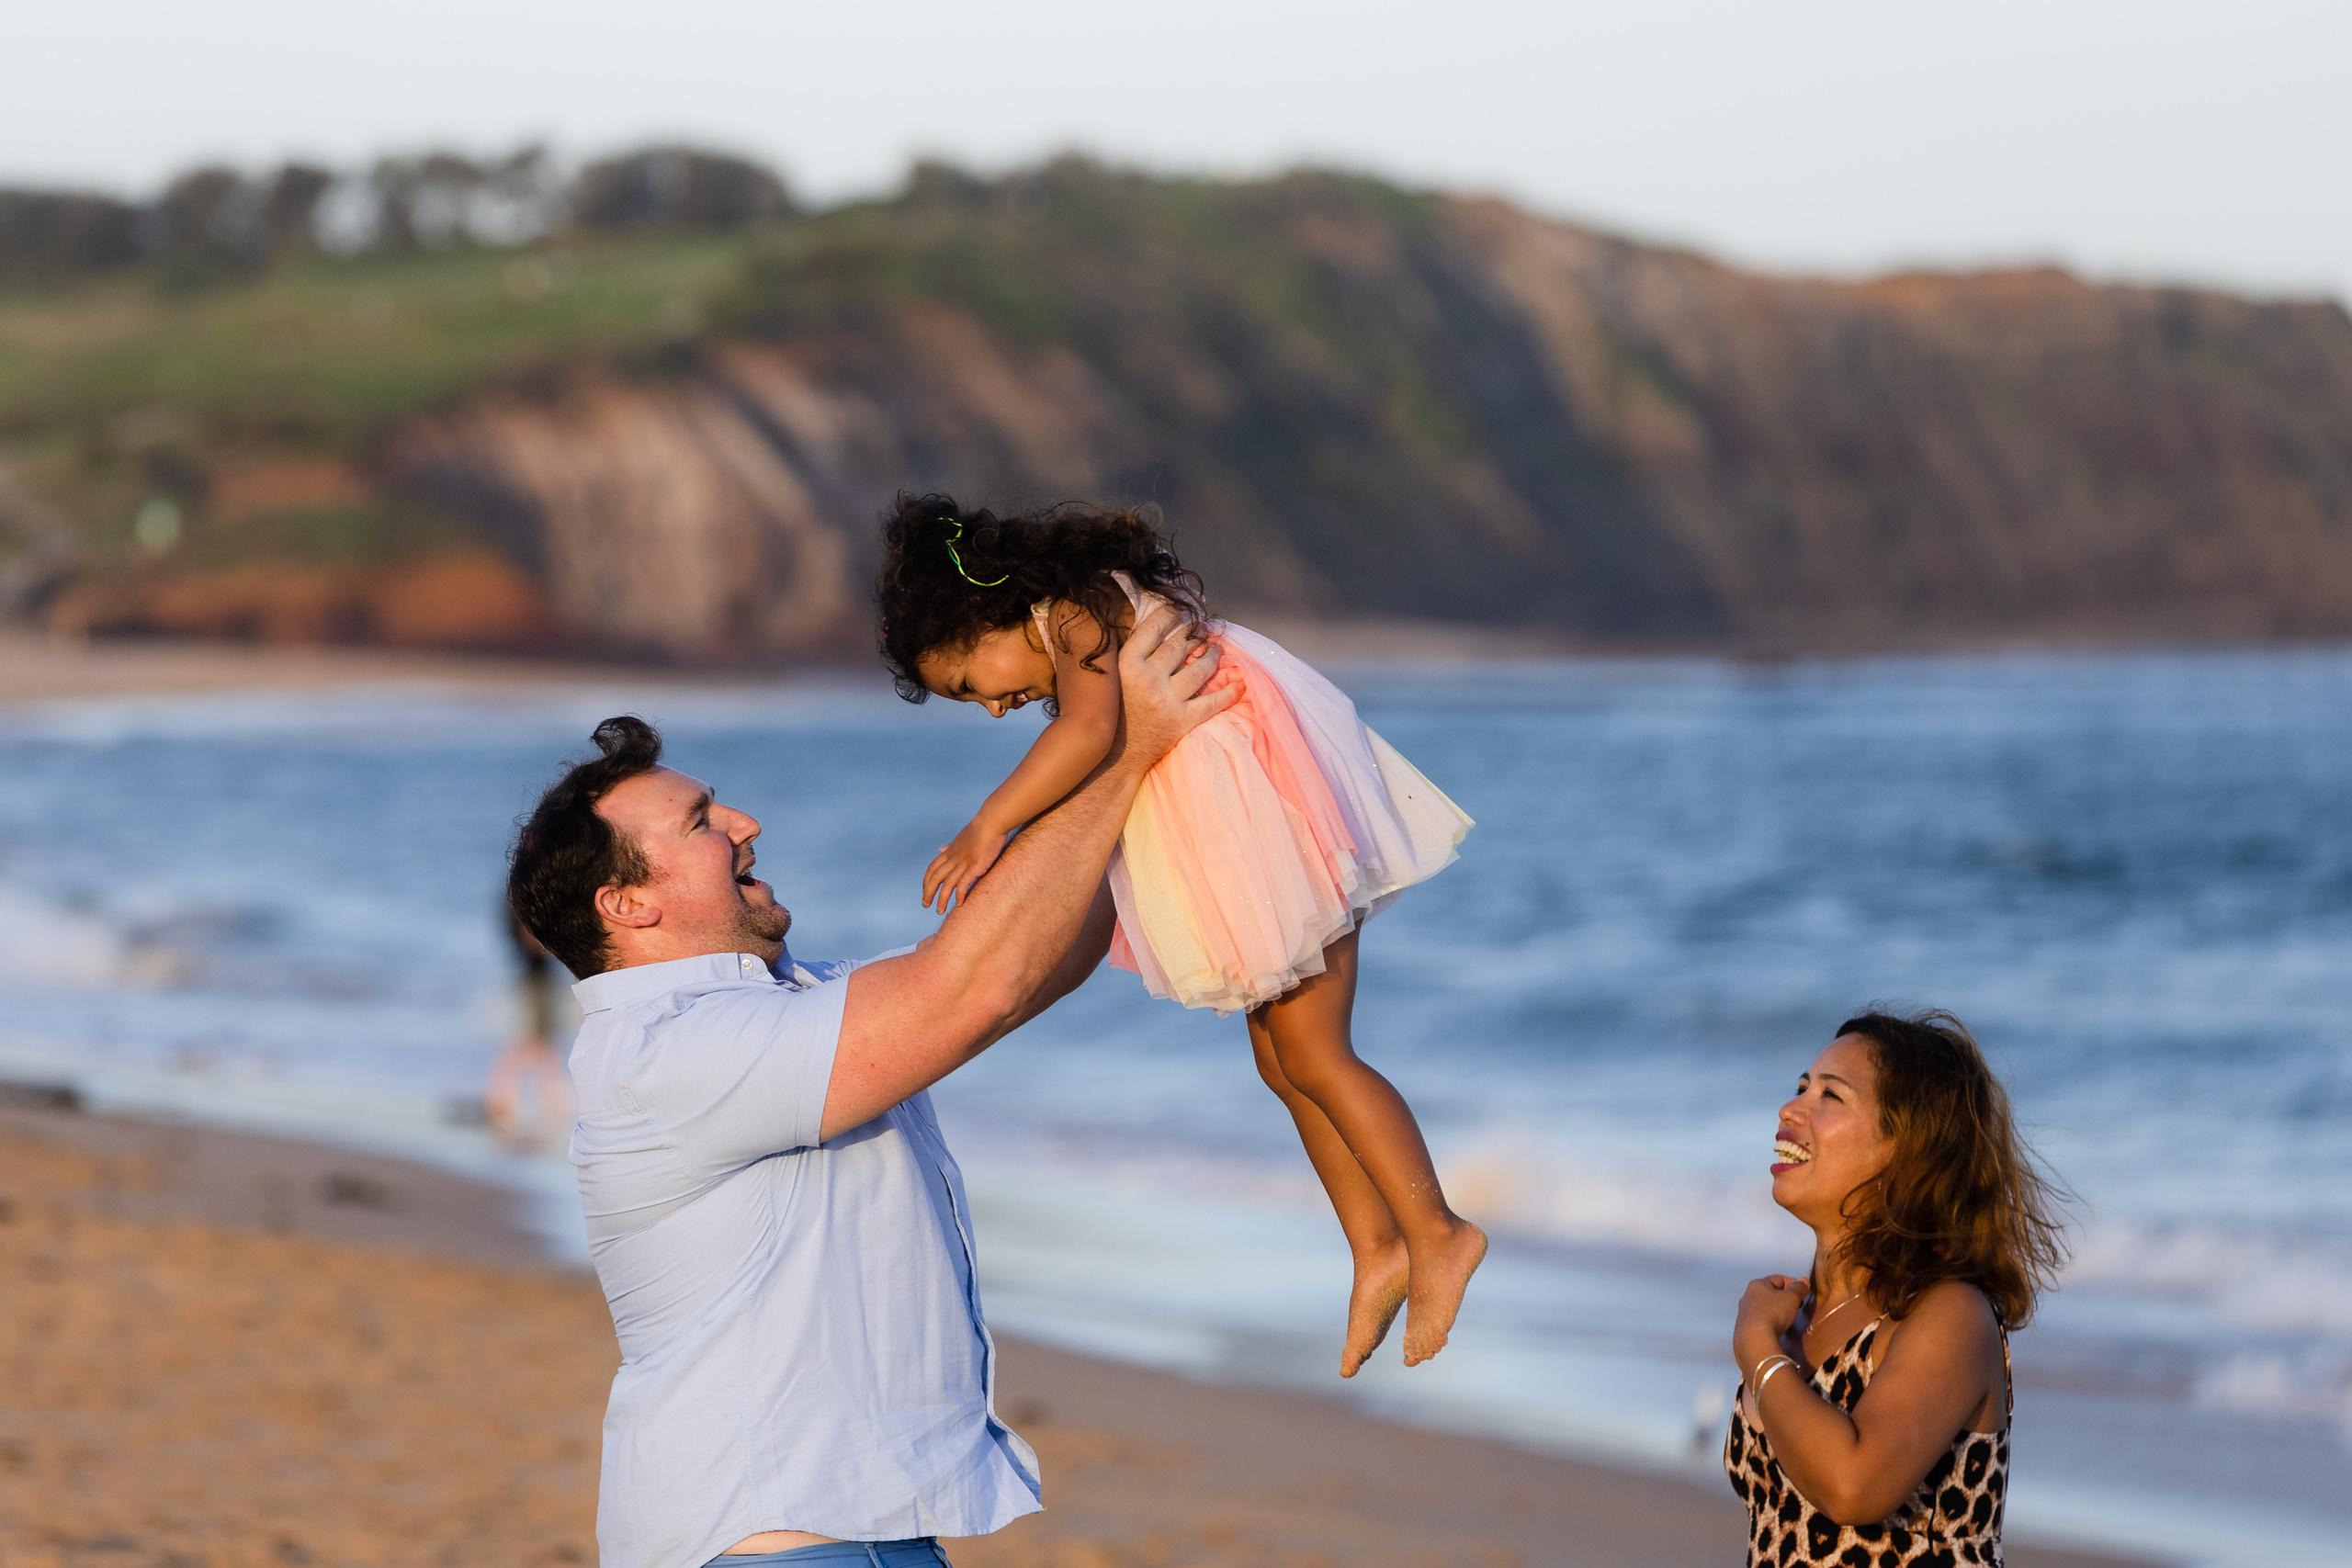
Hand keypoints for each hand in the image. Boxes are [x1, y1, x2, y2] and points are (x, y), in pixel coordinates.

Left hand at [923, 820, 1008, 913]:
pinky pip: (963, 883)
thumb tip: (940, 849)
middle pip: (935, 878)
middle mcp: (953, 858)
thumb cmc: (980, 829)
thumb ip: (950, 846)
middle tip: (925, 905)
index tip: (924, 890)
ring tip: (939, 910)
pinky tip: (958, 903)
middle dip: (928, 892)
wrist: (991, 822)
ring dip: (941, 898)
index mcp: (950, 851)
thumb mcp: (960, 838)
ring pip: (947, 883)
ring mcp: (963, 863)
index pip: (932, 868)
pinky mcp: (975, 866)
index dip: (926, 880)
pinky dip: (959, 894)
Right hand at [1116, 605, 1236, 767]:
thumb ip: (1125, 654)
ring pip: (1199, 669)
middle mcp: (1148, 679)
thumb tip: (1150, 627)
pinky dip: (1229, 693)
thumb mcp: (1108, 677)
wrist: (1112, 757)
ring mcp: (1167, 701)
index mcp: (1126, 665)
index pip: (1153, 629)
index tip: (1180, 610)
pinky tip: (1239, 684)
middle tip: (1202, 628)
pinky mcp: (1181, 721)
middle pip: (1179, 646)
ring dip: (1212, 656)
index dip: (1170, 614)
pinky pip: (1212, 703)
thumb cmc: (1109, 713)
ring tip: (1217, 648)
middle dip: (1193, 634)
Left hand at [1733, 1274, 1809, 1374]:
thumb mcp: (1791, 1298)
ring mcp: (1743, 1312)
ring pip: (1764, 1307)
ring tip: (1788, 1318)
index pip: (1779, 1279)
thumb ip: (1798, 1288)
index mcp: (1757, 1284)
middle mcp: (1747, 1296)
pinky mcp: (1743, 1327)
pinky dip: (1770, 1321)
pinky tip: (1776, 1328)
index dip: (1793, 1284)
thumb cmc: (1774, 1313)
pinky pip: (1760, 1320)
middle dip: (1785, 1298)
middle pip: (1770, 1293)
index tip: (1804, 1292)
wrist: (1755, 1340)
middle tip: (1798, 1305)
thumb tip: (1803, 1279)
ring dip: (1777, 1310)